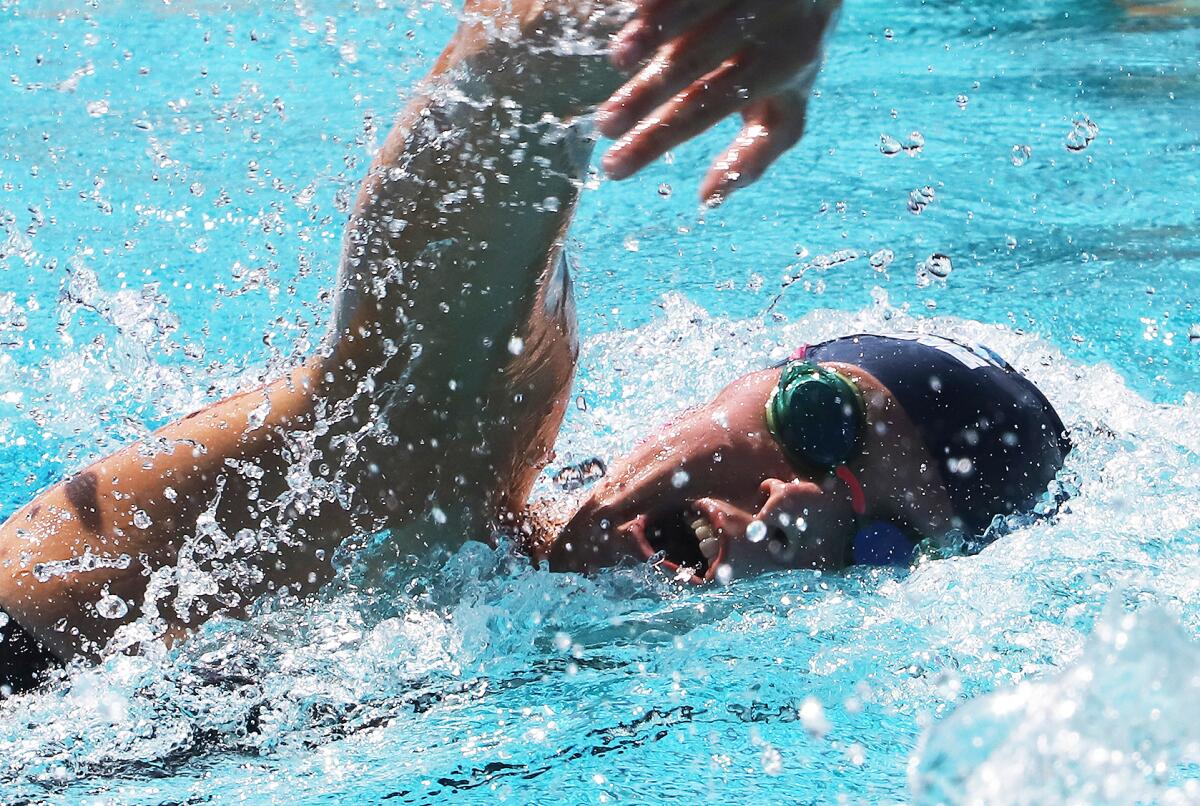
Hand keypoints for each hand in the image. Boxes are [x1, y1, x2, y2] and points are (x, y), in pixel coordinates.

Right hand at [597, 0, 840, 202]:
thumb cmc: (786, 51)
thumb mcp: (786, 104)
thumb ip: (755, 152)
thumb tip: (710, 199)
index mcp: (786, 68)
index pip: (720, 108)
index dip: (678, 137)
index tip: (652, 178)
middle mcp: (776, 26)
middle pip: (700, 68)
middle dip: (650, 101)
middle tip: (605, 129)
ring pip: (698, 18)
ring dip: (655, 37)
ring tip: (618, 61)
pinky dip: (660, 4)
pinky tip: (633, 12)